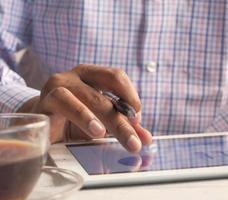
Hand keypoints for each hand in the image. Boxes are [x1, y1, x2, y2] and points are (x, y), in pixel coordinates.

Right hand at [18, 64, 151, 152]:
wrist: (40, 123)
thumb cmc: (73, 120)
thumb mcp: (101, 122)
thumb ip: (123, 127)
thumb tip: (146, 138)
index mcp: (92, 75)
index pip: (117, 77)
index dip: (130, 97)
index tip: (137, 121)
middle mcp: (76, 76)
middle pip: (106, 93)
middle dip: (123, 120)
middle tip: (135, 142)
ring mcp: (60, 85)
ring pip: (89, 98)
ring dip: (106, 119)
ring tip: (117, 136)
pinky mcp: (46, 99)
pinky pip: (66, 102)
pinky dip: (84, 116)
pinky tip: (95, 131)